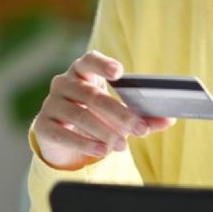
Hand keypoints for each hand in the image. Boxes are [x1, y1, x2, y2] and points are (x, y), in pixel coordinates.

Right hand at [31, 51, 175, 170]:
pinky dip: (85, 143)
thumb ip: (142, 116)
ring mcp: (51, 103)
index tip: (119, 73)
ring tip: (122, 146)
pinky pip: (64, 133)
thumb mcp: (118, 114)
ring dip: (105, 132)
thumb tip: (169, 119)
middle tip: (140, 129)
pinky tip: (102, 151)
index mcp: (82, 71)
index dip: (103, 64)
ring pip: (80, 115)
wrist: (62, 136)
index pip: (89, 60)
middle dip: (119, 113)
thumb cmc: (96, 116)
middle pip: (92, 95)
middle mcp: (63, 83)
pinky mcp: (43, 125)